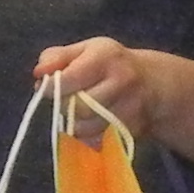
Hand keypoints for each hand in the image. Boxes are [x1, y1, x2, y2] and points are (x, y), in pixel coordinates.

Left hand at [34, 35, 163, 140]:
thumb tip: (39, 75)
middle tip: (67, 99)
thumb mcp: (86, 50)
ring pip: (85, 128)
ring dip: (75, 123)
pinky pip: (96, 142)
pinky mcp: (131, 131)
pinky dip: (88, 136)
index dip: (51, 87)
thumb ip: (57, 57)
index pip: (69, 78)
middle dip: (64, 106)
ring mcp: (130, 109)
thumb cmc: (111, 64)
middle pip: (77, 107)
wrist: (154, 85)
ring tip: (81, 110)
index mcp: (106, 57)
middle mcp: (122, 81)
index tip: (48, 87)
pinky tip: (93, 123)